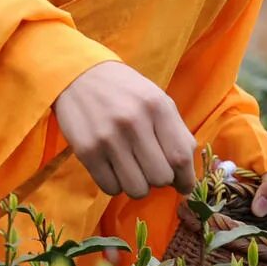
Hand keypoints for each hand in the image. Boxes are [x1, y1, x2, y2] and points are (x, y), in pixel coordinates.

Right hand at [52, 61, 197, 198]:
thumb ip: (176, 132)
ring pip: (136, 189)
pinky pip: (110, 188)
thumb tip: (186, 174)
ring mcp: (108, 138)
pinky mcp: (86, 151)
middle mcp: (134, 122)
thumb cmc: (126, 92)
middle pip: (160, 178)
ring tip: (132, 169)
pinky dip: (116, 184)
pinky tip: (114, 168)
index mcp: (157, 107)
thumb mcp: (158, 100)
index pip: (180, 156)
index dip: (186, 179)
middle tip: (151, 168)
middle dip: (160, 180)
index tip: (184, 187)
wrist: (80, 76)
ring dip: (138, 185)